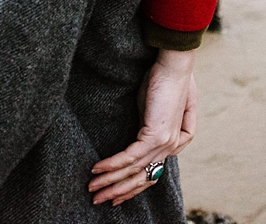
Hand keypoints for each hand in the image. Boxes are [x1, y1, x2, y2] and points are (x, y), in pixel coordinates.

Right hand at [89, 48, 196, 204]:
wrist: (173, 65)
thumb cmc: (165, 80)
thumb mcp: (154, 109)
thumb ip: (147, 127)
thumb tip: (134, 137)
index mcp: (172, 143)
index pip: (151, 173)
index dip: (131, 187)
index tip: (114, 196)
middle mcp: (170, 147)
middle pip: (142, 178)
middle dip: (118, 191)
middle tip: (98, 200)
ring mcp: (165, 144)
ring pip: (133, 170)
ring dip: (110, 181)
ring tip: (92, 188)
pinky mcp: (156, 136)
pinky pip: (129, 157)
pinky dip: (111, 164)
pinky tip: (97, 169)